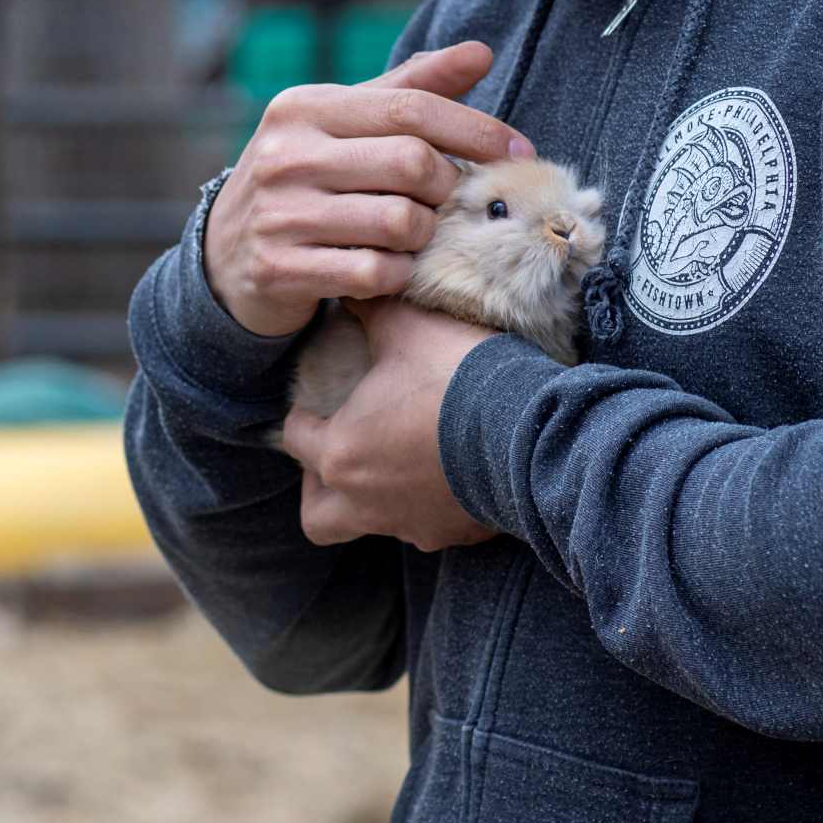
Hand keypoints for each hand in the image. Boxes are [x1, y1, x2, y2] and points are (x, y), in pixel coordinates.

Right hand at [202, 40, 533, 336]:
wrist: (227, 254)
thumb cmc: (309, 178)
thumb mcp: (346, 124)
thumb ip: (412, 89)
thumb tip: (482, 52)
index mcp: (304, 107)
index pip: (410, 107)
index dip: (475, 129)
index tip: (518, 150)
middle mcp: (285, 154)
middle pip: (412, 164)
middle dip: (448, 186)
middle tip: (450, 200)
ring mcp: (278, 214)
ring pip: (399, 223)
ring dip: (424, 235)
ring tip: (416, 234)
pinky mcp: (279, 268)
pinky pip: (373, 273)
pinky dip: (397, 274)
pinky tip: (391, 268)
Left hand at [279, 295, 500, 550]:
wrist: (528, 428)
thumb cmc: (455, 374)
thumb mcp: (407, 326)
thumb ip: (371, 309)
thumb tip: (353, 289)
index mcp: (340, 452)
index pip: (295, 441)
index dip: (301, 419)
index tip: (317, 406)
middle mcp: (365, 500)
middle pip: (318, 516)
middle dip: (319, 489)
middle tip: (342, 455)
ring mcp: (410, 524)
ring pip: (373, 526)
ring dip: (374, 499)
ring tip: (395, 465)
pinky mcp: (452, 534)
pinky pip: (429, 529)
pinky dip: (430, 508)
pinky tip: (449, 475)